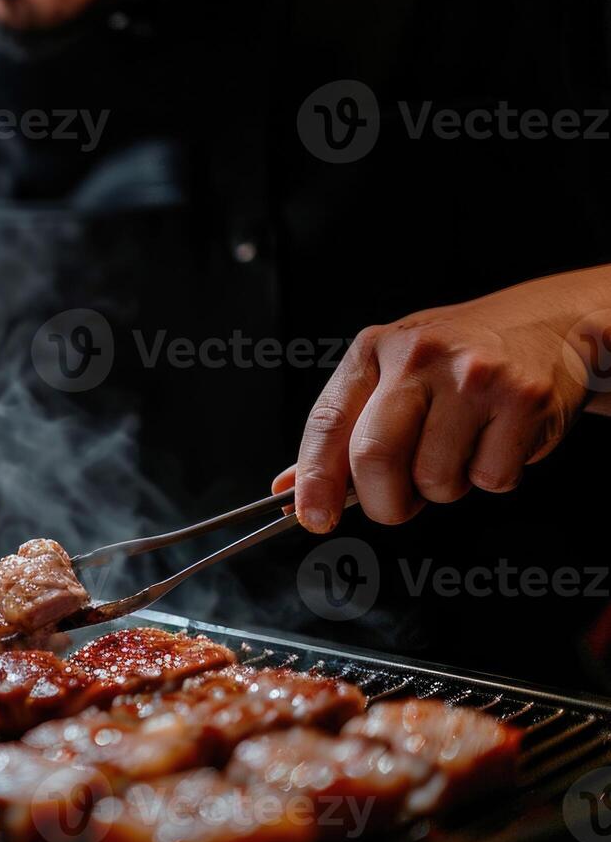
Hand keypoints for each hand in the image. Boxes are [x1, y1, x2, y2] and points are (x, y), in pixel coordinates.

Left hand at [279, 267, 610, 531]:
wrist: (552, 324)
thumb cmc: (457, 359)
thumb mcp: (391, 373)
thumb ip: (342, 429)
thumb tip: (289, 486)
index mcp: (373, 350)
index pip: (328, 422)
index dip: (315, 478)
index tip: (312, 517)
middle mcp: (418, 356)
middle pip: (374, 457)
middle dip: (383, 503)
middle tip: (399, 503)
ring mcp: (473, 376)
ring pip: (435, 479)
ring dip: (444, 488)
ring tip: (460, 447)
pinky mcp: (524, 399)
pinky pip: (491, 479)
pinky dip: (492, 476)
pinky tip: (498, 438)